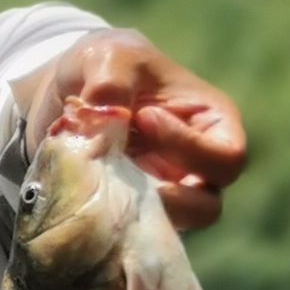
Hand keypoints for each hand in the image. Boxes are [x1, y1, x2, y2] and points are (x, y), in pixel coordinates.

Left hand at [27, 31, 246, 230]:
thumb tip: (109, 115)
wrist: (63, 89)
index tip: (145, 118)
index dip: (188, 148)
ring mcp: (162, 191)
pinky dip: (103, 221)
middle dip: (166, 198)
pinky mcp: (127, 209)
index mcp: (212, 123)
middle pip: (207, 207)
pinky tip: (79, 196)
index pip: (226, 158)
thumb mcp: (109, 56)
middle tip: (121, 170)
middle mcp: (195, 165)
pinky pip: (125, 232)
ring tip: (98, 184)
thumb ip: (112, 79)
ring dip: (131, 213)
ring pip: (166, 227)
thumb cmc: (105, 64)